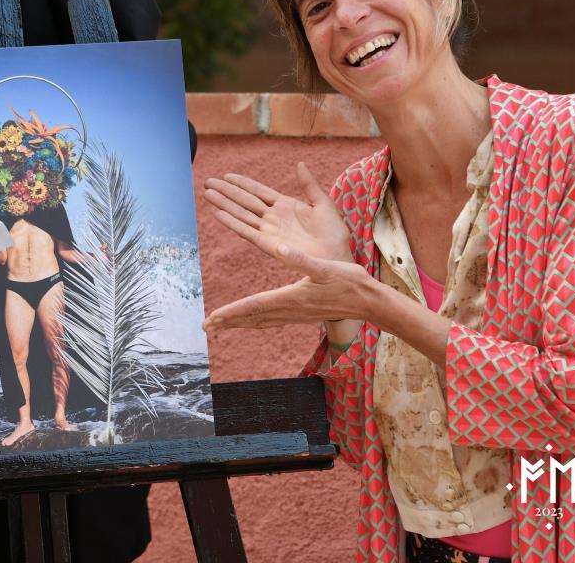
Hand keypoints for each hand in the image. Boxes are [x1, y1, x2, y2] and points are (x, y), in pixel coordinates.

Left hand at [202, 243, 372, 330]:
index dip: (231, 312)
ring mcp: (296, 314)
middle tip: (205, 326)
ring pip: (261, 320)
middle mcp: (291, 309)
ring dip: (240, 322)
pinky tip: (254, 320)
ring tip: (222, 325)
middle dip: (228, 321)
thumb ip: (301, 259)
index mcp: (292, 297)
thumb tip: (278, 248)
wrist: (369, 302)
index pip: (254, 306)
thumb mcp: (326, 266)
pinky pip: (272, 320)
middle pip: (253, 317)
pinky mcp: (303, 313)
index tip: (211, 318)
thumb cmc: (350, 282)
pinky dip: (257, 320)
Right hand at [203, 162, 352, 264]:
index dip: (243, 183)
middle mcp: (274, 218)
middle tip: (208, 181)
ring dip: (224, 204)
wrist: (337, 258)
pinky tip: (218, 213)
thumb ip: (309, 185)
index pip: (259, 191)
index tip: (227, 175)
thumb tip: (300, 164)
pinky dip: (232, 222)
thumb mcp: (323, 204)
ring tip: (207, 193)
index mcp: (286, 206)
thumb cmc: (334, 235)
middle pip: (245, 201)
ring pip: (241, 214)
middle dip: (226, 191)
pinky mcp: (268, 244)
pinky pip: (246, 231)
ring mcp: (270, 230)